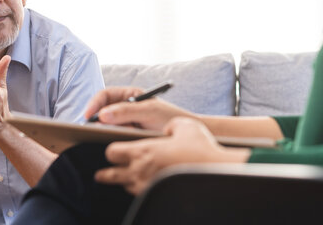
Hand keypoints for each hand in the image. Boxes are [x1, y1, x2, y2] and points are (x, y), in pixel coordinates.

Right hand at [85, 86, 194, 130]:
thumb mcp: (149, 112)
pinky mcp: (127, 135)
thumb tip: (102, 115)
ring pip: (106, 124)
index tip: (89, 116)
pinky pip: (113, 135)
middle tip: (93, 130)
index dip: (94, 104)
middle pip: (102, 110)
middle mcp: (125, 107)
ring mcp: (126, 122)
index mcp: (129, 94)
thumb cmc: (170, 118)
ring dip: (104, 129)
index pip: (105, 95)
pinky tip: (116, 142)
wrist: (186, 135)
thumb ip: (126, 111)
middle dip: (96, 119)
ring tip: (110, 135)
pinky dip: (111, 138)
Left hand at [94, 117, 249, 194]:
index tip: (115, 148)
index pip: (111, 152)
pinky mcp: (156, 197)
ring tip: (123, 178)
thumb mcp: (184, 125)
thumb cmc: (201, 149)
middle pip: (109, 175)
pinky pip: (139, 195)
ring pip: (124, 187)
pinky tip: (145, 185)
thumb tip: (167, 128)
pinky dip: (138, 190)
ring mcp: (147, 187)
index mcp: (142, 151)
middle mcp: (140, 171)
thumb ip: (170, 125)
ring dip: (123, 181)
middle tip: (103, 172)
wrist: (219, 173)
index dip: (112, 149)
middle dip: (106, 172)